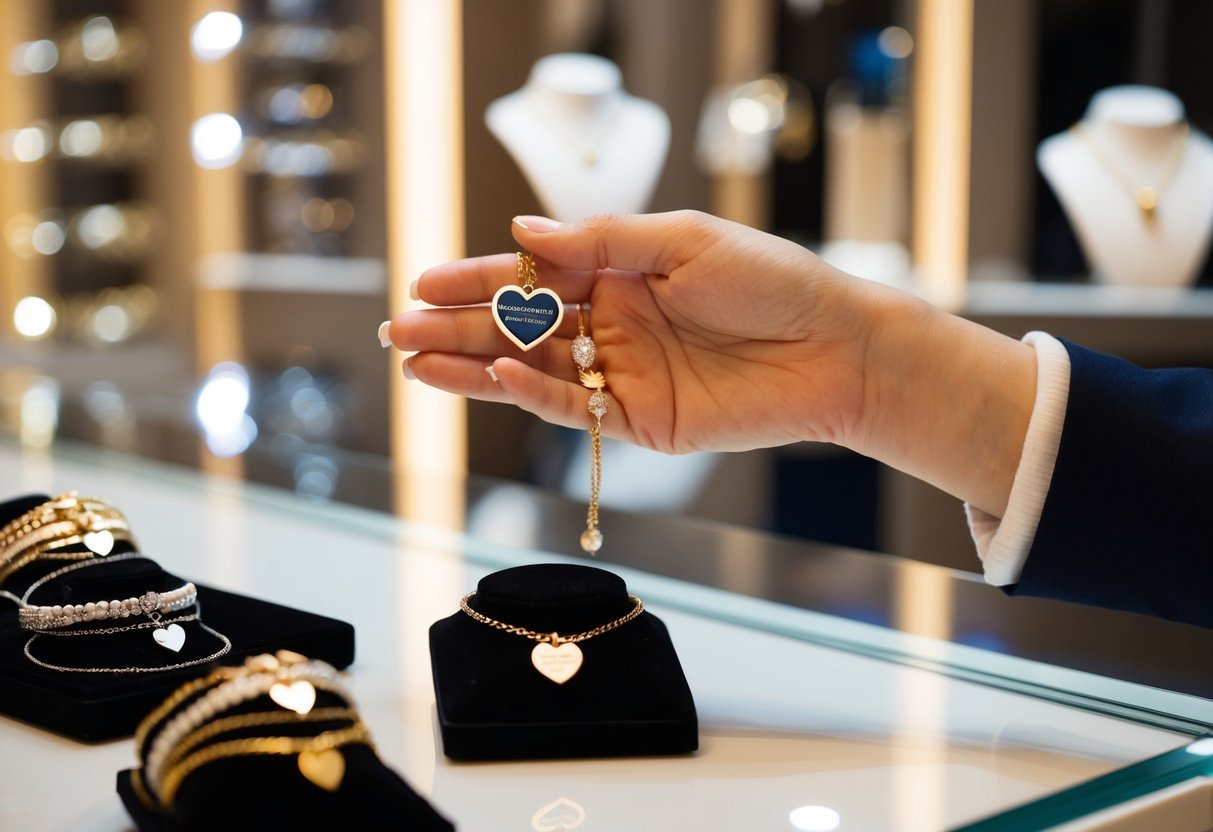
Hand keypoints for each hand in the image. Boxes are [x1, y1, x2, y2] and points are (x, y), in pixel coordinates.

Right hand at [385, 210, 1035, 515]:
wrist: (832, 348)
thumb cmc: (768, 281)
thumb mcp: (683, 241)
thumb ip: (601, 242)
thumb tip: (524, 233)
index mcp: (619, 270)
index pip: (532, 274)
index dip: (476, 278)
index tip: (422, 281)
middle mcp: (611, 321)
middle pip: (519, 325)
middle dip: (457, 327)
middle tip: (398, 331)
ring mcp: (621, 373)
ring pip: (533, 369)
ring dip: (475, 367)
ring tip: (416, 364)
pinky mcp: (638, 421)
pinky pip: (573, 408)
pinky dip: (532, 393)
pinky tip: (497, 377)